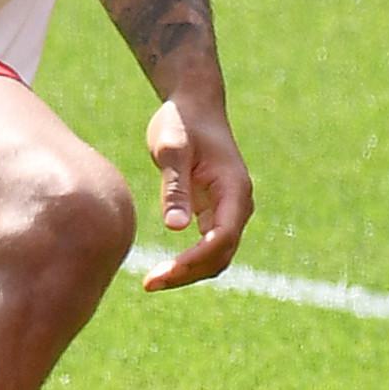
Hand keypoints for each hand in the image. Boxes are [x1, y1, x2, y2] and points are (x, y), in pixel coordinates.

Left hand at [141, 94, 253, 291]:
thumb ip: (175, 187)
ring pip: (216, 257)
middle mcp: (238, 205)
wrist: (194, 106)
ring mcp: (229, 211)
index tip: (164, 272)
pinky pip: (208, 248)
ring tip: (152, 281)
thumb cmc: (181, 123)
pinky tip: (162, 271)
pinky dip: (189, 263)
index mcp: (234, 189)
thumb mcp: (172, 150)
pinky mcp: (216, 213)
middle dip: (188, 274)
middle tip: (149, 283)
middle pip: (221, 255)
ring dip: (189, 274)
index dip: (195, 260)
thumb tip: (175, 228)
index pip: (223, 238)